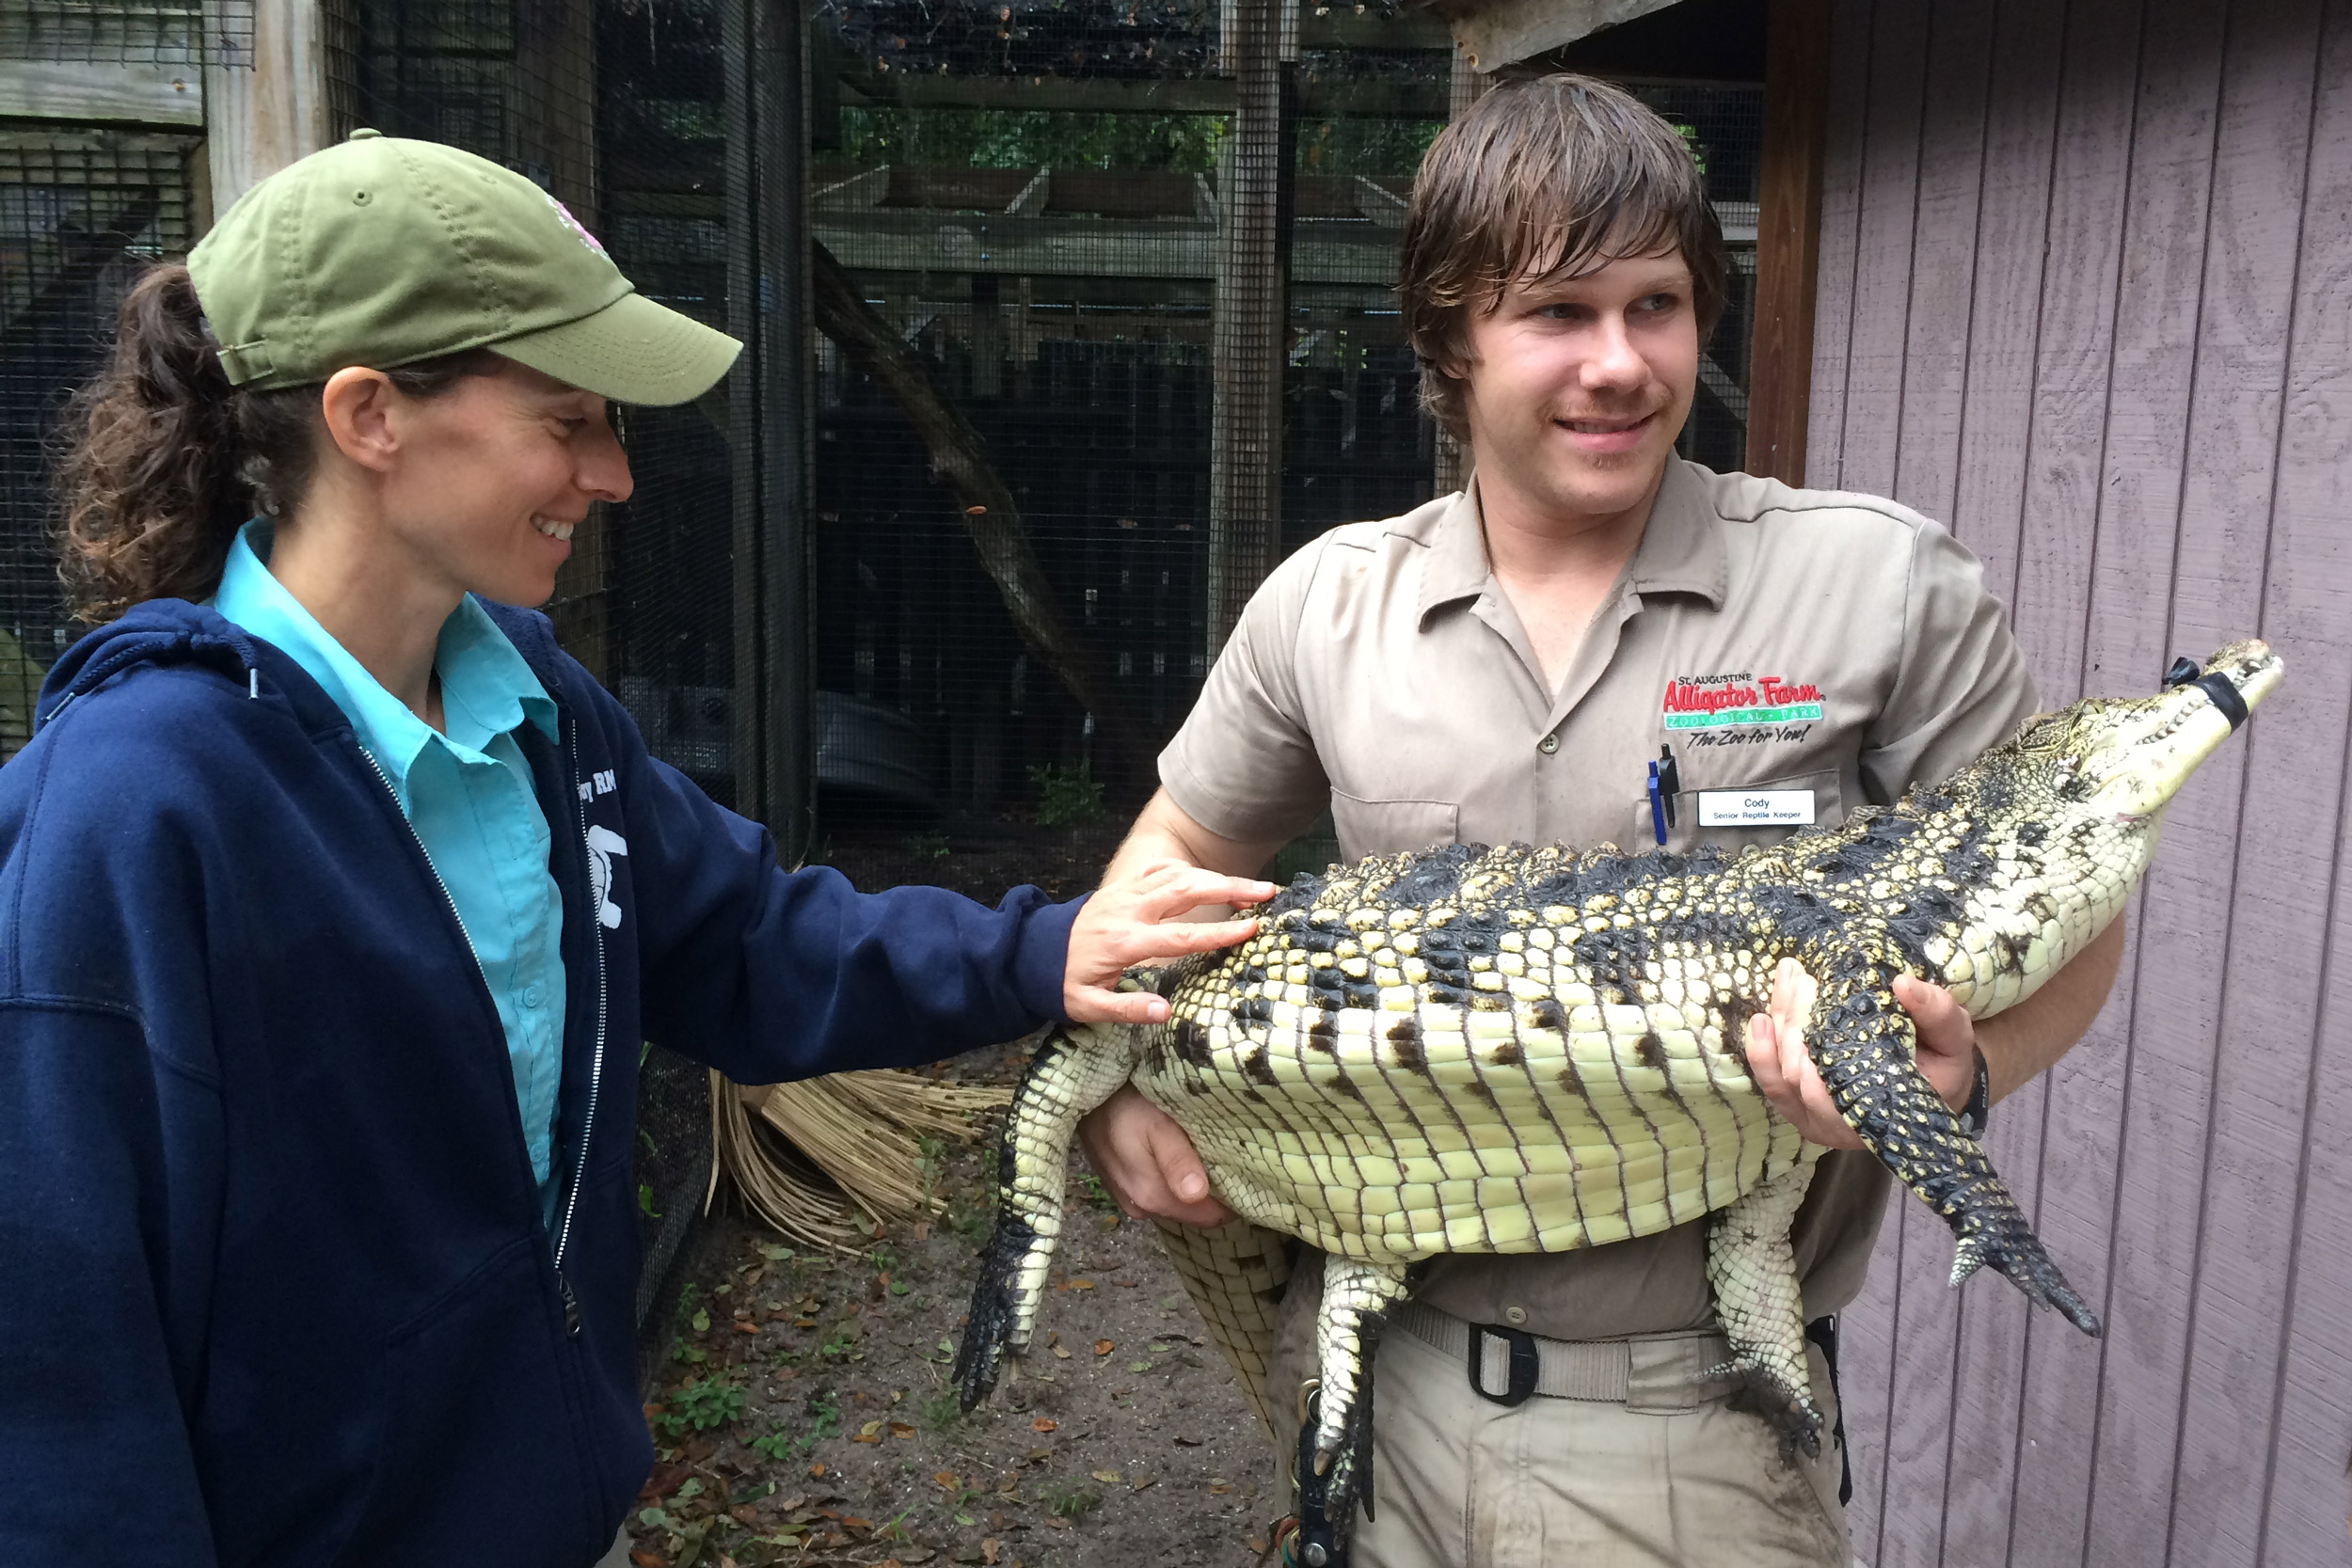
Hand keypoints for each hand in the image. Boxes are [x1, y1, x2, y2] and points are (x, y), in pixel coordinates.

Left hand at [1062, 860, 1275, 1024]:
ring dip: (1216, 877)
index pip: (1181, 936)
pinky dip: (1185, 870)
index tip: (1251, 928)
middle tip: (1267, 893)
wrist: (1030, 953)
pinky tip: (1206, 878)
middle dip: (1230, 888)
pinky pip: (1158, 870)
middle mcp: (1129, 910)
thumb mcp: (1087, 1007)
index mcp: (1125, 942)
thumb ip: (1126, 1009)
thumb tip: (1164, 1012)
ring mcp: (1125, 893)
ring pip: (1177, 875)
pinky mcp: (1120, 887)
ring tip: (1250, 887)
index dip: (1218, 931)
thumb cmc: (1062, 983)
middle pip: (1187, 890)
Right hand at [1077, 1085, 1236, 1226]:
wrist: (1080, 1090)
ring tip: (1210, 1149)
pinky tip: (1181, 1151)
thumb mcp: (1157, 1124)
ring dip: (1196, 1182)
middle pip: (1196, 1210)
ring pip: (1179, 1200)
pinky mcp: (1122, 1188)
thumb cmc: (1124, 1102)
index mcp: (1153, 1197)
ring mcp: (1129, 1199)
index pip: (1212, 1215)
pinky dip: (1175, 1177)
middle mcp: (1141, 1207)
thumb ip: (1177, 1160)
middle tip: (1235, 1154)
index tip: (1250, 1169)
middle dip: (1217, 1189)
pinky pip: (1161, 1190)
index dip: (1234, 1195)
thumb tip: (1197, 1194)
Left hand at [1742, 959, 1979, 1149]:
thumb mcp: (1954, 1036)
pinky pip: (1773, 1085)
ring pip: (1783, 1077)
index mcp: (1886, 1112)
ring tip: (1788, 979)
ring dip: (1780, 1026)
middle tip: (1802, 978)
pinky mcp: (1800, 1111)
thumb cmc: (1943, 1062)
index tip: (1817, 994)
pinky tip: (1760, 1018)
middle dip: (1797, 1023)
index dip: (1819, 1046)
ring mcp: (1818, 1122)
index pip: (1839, 1090)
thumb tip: (1903, 983)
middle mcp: (1846, 1128)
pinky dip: (1761, 1052)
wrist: (1935, 1084)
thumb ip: (1938, 1012)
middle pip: (1803, 1078)